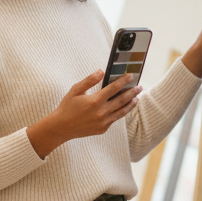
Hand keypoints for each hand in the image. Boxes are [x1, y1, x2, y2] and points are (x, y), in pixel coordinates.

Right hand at [27, 71, 141, 158]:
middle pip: (122, 100)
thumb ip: (89, 80)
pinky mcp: (103, 129)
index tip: (131, 75)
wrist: (61, 128)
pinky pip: (114, 119)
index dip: (124, 81)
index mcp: (94, 101)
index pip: (114, 88)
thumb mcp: (75, 90)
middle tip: (140, 86)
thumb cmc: (67, 106)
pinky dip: (120, 112)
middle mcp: (101, 112)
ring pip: (122, 112)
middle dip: (133, 92)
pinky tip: (124, 107)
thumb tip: (101, 71)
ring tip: (137, 98)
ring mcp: (103, 122)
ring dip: (131, 104)